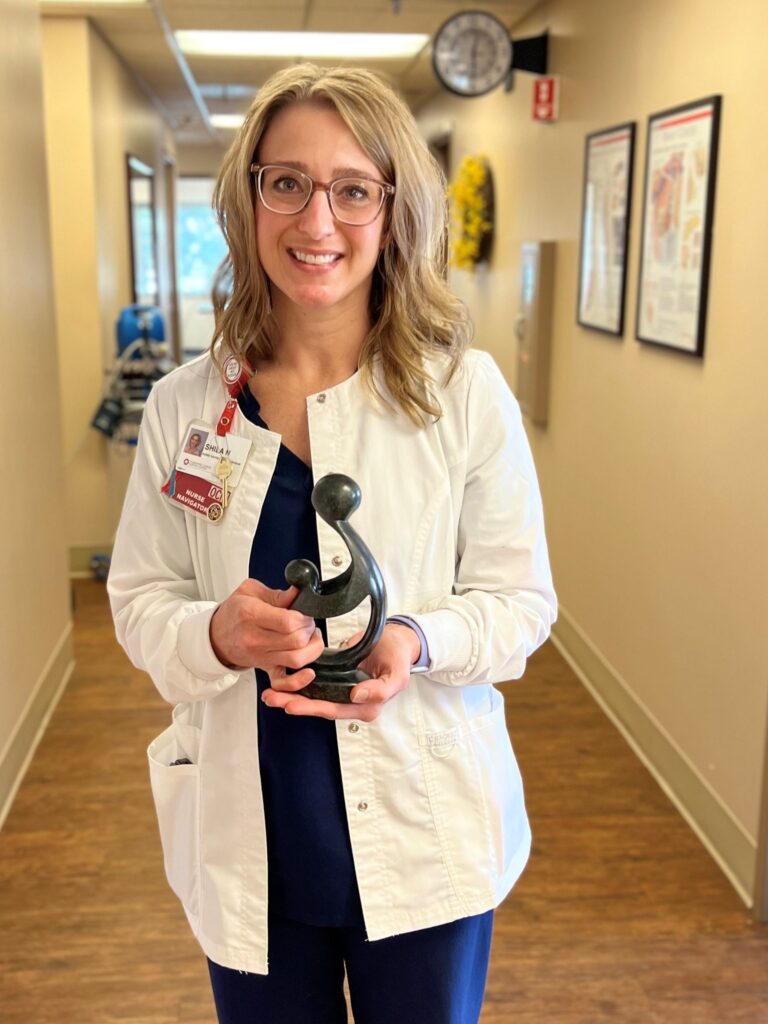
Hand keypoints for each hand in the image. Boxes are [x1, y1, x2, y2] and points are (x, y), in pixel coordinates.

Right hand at [210, 579, 324, 672]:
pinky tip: (308, 672)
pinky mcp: (264, 668)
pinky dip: (298, 681)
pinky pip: (282, 682)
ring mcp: (261, 656)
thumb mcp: (250, 591)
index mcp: (252, 615)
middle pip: (296, 641)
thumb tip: (297, 593)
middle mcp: (255, 639)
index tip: (304, 613)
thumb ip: (277, 594)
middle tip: (308, 623)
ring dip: (311, 649)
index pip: (287, 622)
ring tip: (310, 638)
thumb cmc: (234, 612)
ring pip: (296, 660)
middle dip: (309, 630)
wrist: (216, 636)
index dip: (304, 617)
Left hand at [261, 621, 420, 721]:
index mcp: (367, 707)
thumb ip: (380, 689)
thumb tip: (356, 696)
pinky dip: (298, 686)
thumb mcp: (397, 674)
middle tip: (272, 698)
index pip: (334, 710)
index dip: (312, 708)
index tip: (291, 705)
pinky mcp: (337, 681)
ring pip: (314, 699)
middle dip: (293, 704)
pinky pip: (316, 687)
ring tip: (269, 694)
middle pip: (319, 707)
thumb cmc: (398, 657)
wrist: (397, 641)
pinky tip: (282, 682)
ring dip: (291, 697)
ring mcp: (343, 693)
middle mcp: (353, 704)